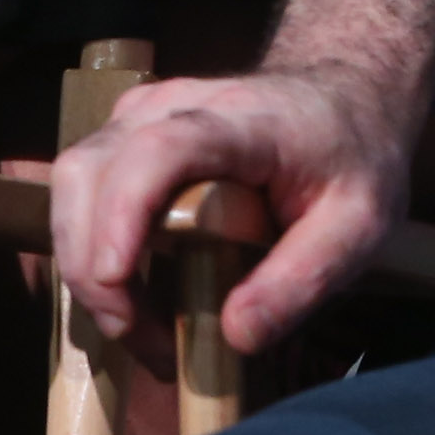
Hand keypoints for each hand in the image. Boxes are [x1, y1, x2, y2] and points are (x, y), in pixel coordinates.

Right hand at [53, 70, 406, 354]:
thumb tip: (236, 338)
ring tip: (132, 323)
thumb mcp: (361, 226)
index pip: (159, 151)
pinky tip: (126, 291)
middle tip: (132, 333)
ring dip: (82, 258)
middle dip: (89, 260)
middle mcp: (168, 105)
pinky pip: (82, 186)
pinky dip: (87, 243)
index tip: (115, 278)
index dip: (124, 212)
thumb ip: (303, 280)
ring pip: (72, 179)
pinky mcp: (124, 133)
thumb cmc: (353, 158)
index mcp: (237, 122)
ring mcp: (137, 113)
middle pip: (90, 169)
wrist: (341, 96)